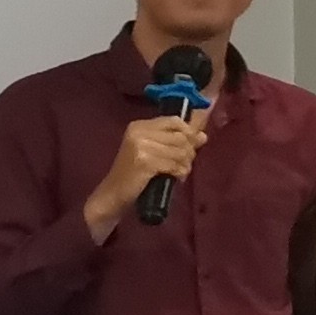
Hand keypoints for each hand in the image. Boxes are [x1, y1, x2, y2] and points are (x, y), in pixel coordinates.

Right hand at [84, 110, 208, 236]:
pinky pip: (175, 164)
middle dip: (189, 152)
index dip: (188, 133)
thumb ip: (177, 142)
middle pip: (181, 136)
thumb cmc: (135, 174)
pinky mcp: (145, 162)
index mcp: (139, 126)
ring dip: (185, 164)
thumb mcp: (154, 152)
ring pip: (181, 151)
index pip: (175, 121)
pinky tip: (176, 178)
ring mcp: (141, 146)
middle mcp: (139, 132)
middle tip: (183, 164)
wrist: (113, 194)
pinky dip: (180, 173)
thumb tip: (203, 135)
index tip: (190, 147)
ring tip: (179, 172)